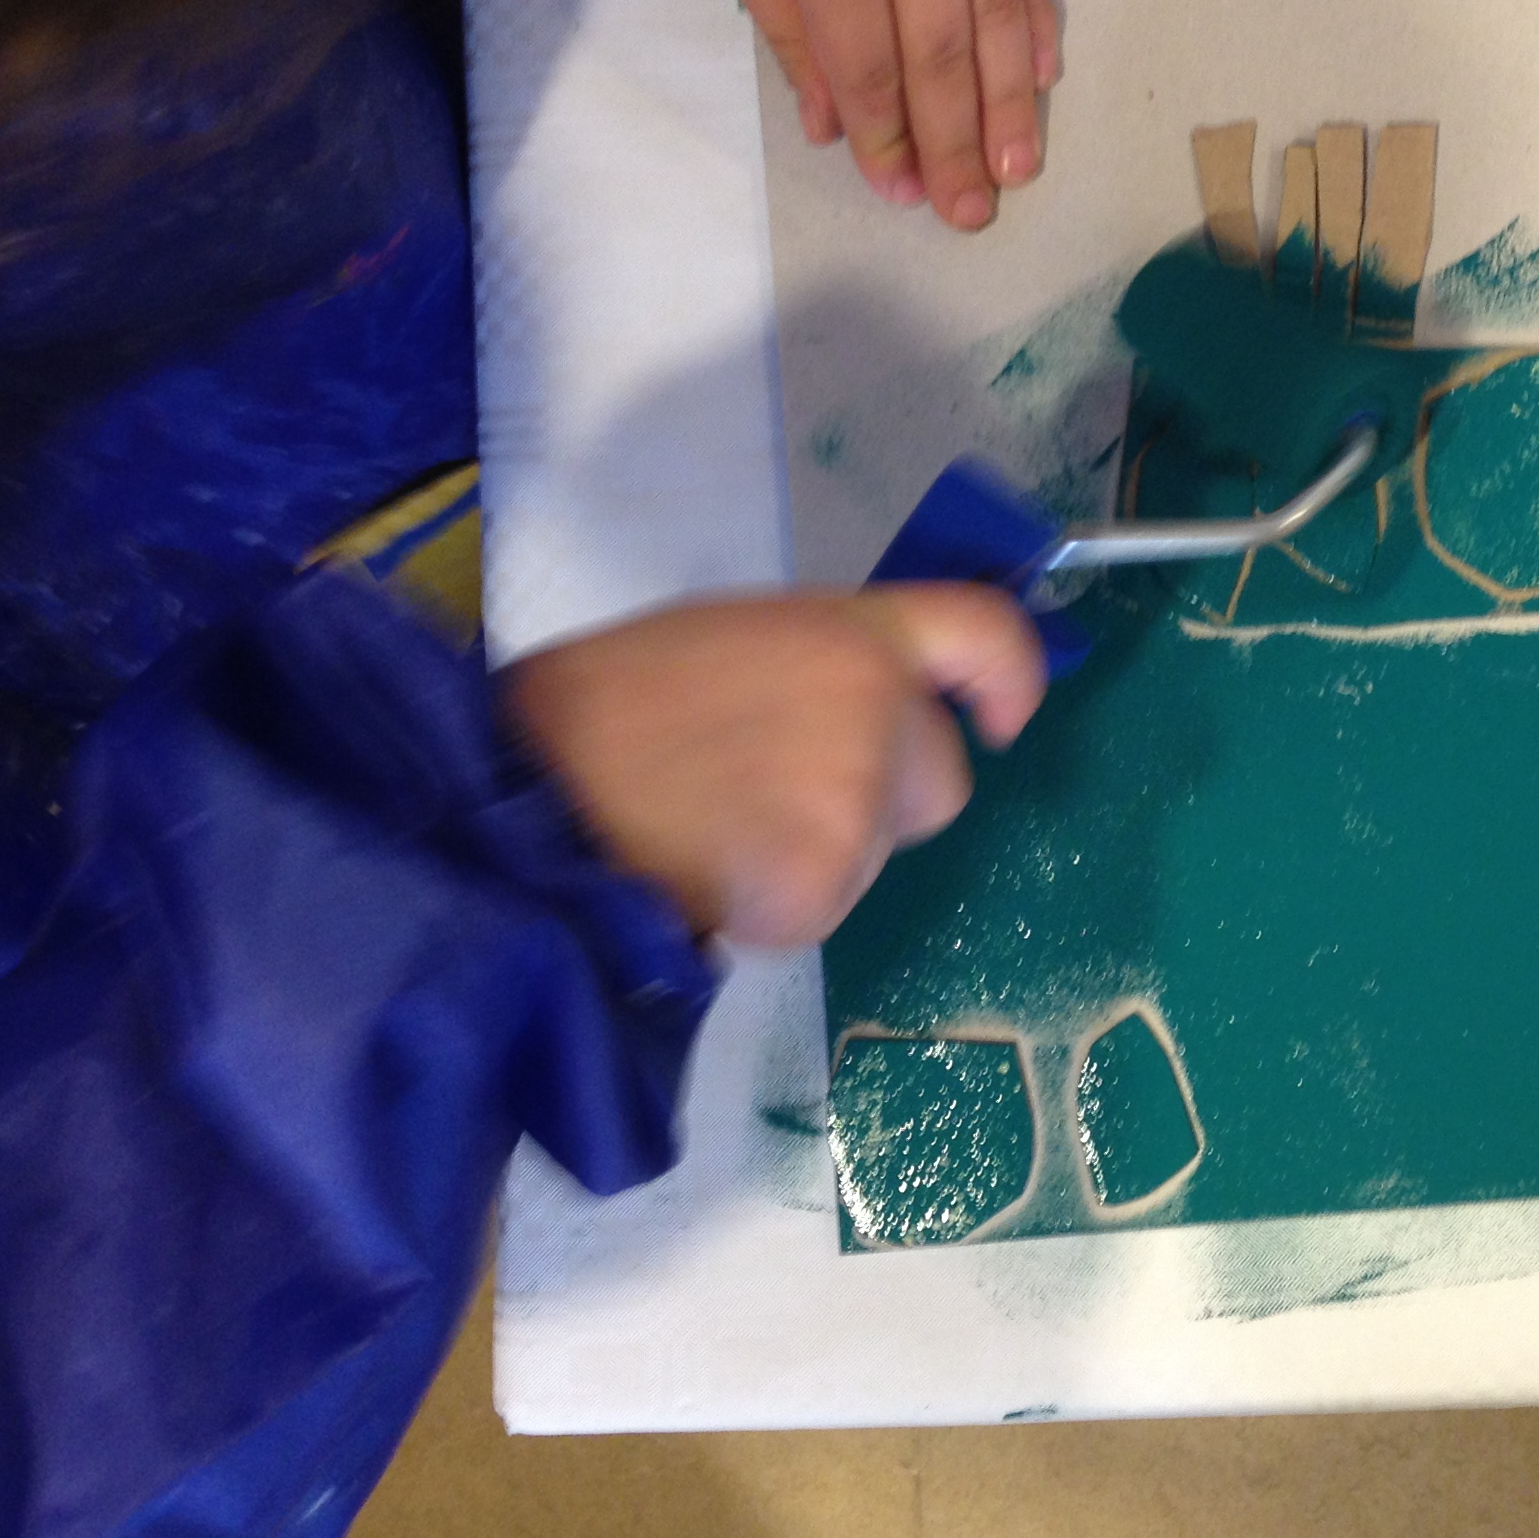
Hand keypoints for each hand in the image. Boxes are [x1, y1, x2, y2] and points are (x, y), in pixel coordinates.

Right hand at [502, 585, 1048, 946]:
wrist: (526, 791)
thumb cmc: (605, 709)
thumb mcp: (729, 639)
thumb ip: (820, 666)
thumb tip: (867, 709)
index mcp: (848, 630)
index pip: (981, 631)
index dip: (1011, 675)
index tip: (1003, 720)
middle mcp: (874, 706)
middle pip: (939, 778)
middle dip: (883, 799)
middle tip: (775, 796)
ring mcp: (855, 799)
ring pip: (878, 849)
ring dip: (823, 852)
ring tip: (716, 828)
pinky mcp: (823, 883)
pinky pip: (826, 905)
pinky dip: (778, 907)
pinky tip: (707, 874)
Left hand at [631, 0, 1061, 232]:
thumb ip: (789, 28)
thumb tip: (836, 125)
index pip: (872, 66)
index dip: (890, 137)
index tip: (903, 194)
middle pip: (947, 51)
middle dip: (962, 141)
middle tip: (975, 213)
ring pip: (999, 6)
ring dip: (1015, 96)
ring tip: (1022, 165)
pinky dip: (1035, 10)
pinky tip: (1042, 68)